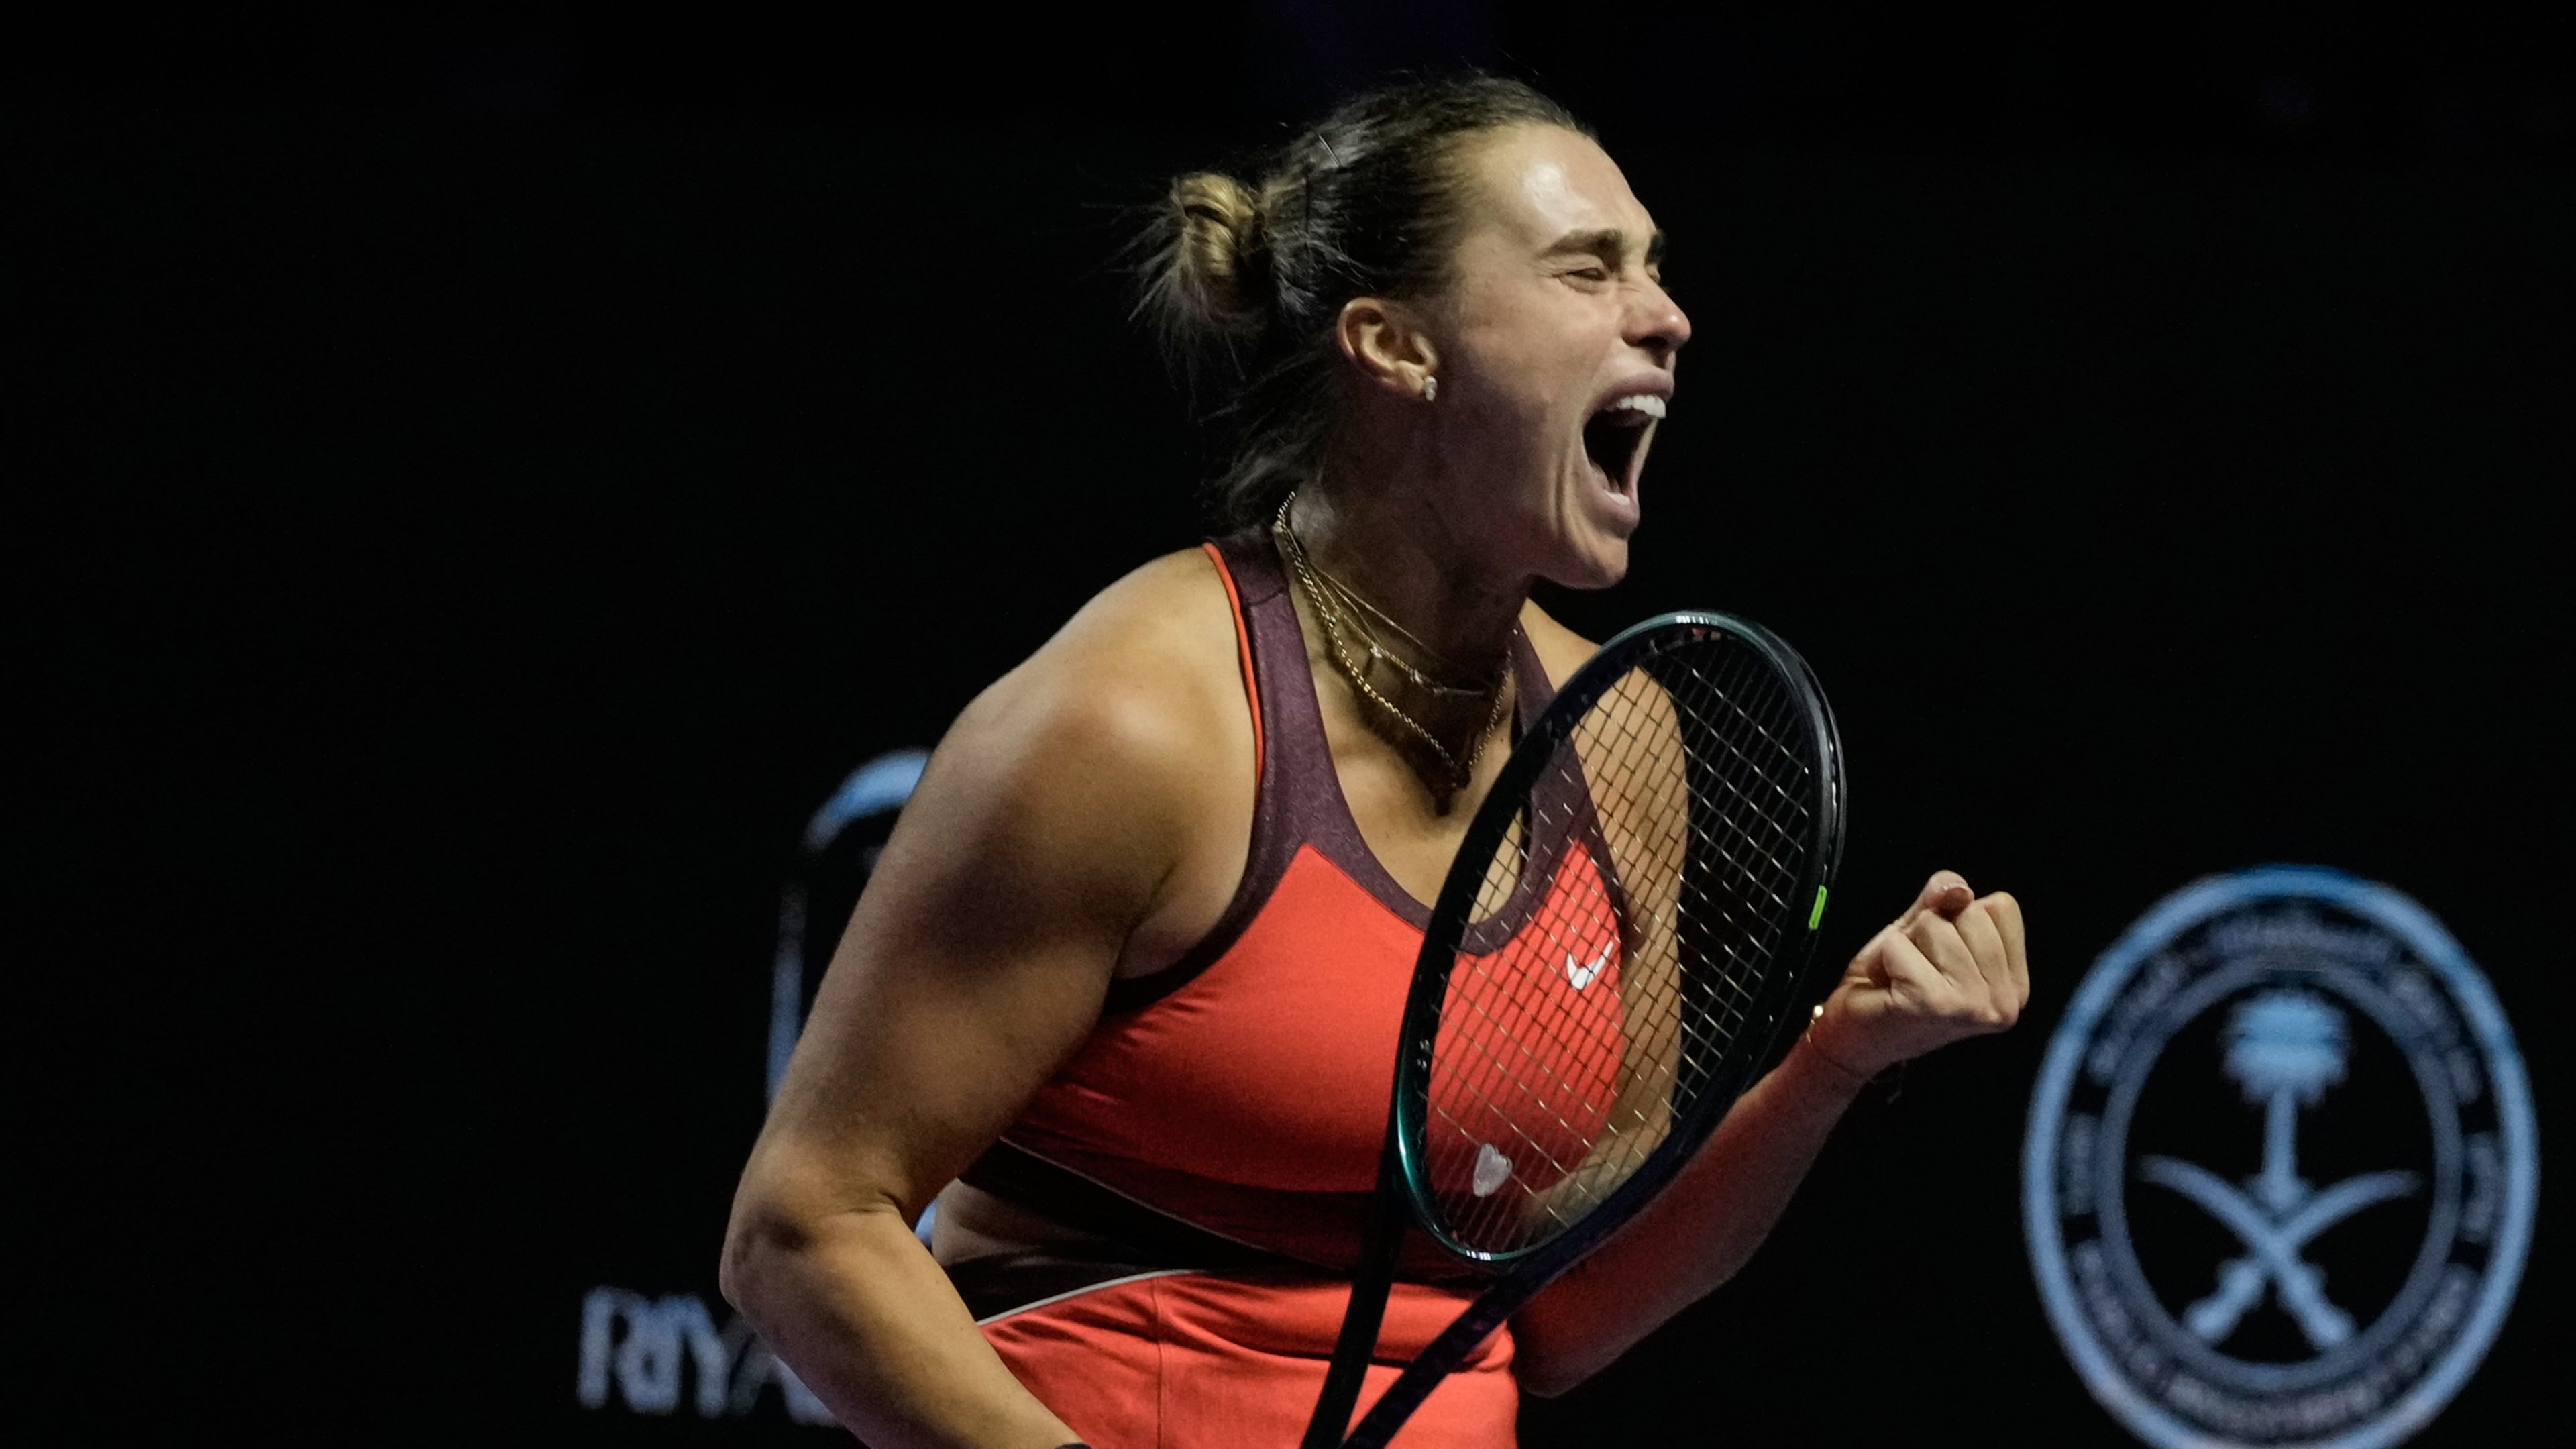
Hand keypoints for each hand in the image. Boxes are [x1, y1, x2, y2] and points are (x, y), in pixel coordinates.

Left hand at [1805, 871, 2027, 1081]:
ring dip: (1904, 946)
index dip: (1959, 917)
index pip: (2002, 907)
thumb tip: (1959, 887)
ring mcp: (1973, 1005)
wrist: (1854, 1038)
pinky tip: (1888, 987)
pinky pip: (1900, 944)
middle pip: (1969, 911)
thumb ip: (1942, 901)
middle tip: (1915, 968)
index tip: (1939, 956)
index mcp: (2015, 983)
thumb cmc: (1892, 983)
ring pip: (1934, 925)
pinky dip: (1885, 958)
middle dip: (1929, 930)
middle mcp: (2004, 1000)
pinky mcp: (1934, 1003)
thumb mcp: (1922, 931)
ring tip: (1901, 978)